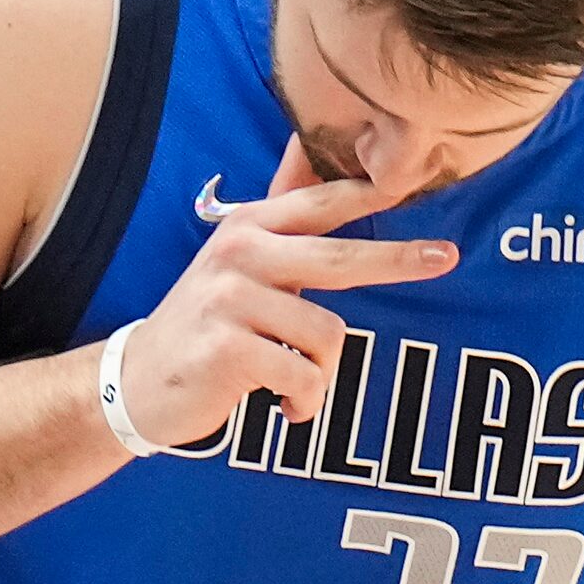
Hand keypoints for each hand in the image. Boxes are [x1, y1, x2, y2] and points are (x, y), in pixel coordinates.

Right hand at [116, 138, 454, 446]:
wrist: (138, 380)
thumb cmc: (208, 326)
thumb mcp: (240, 267)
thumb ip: (288, 237)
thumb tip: (340, 183)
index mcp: (248, 226)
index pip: (321, 202)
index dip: (371, 191)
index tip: (413, 179)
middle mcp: (239, 253)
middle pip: (340, 256)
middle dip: (398, 259)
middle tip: (445, 259)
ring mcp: (229, 298)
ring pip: (327, 335)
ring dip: (322, 373)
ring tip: (294, 383)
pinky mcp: (226, 347)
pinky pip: (303, 376)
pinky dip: (303, 400)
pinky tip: (282, 404)